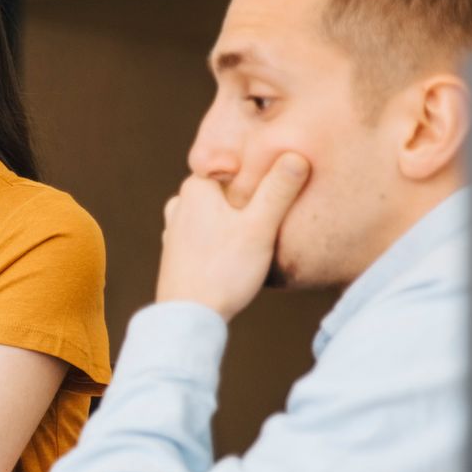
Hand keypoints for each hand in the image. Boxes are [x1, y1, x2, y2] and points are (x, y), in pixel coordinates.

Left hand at [155, 152, 309, 320]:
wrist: (189, 317)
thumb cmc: (224, 270)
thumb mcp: (260, 226)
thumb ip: (279, 190)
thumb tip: (295, 154)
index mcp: (196, 187)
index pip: (237, 165)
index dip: (262, 176)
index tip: (283, 192)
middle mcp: (180, 203)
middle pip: (229, 191)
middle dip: (251, 201)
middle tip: (277, 218)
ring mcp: (175, 229)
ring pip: (219, 215)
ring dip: (238, 223)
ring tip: (261, 239)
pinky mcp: (177, 253)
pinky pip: (209, 235)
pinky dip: (225, 240)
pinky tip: (239, 255)